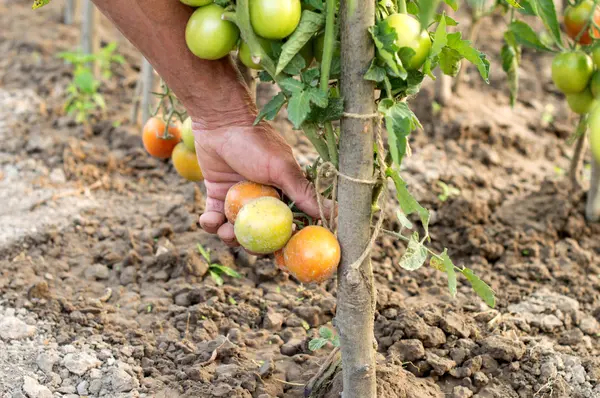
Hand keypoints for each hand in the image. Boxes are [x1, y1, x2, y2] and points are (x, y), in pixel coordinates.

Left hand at [192, 120, 321, 247]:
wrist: (220, 122)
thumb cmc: (255, 142)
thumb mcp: (282, 169)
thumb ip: (303, 193)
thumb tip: (335, 214)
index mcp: (284, 195)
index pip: (290, 227)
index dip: (286, 244)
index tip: (280, 258)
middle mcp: (264, 200)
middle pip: (263, 235)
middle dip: (255, 246)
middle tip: (248, 246)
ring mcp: (241, 200)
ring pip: (238, 231)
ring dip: (230, 237)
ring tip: (224, 231)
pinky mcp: (218, 196)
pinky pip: (214, 219)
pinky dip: (210, 224)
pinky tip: (208, 220)